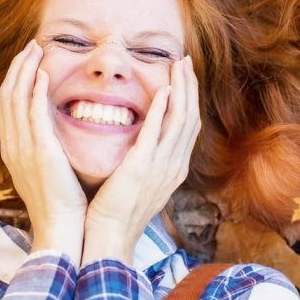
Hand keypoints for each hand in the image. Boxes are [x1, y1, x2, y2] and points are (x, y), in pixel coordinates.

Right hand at [0, 39, 87, 264]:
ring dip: (25, 71)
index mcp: (12, 150)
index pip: (4, 106)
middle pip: (5, 96)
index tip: (27, 62)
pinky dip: (35, 90)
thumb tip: (47, 136)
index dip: (13, 80)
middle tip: (31, 47)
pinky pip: (32, 113)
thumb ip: (41, 150)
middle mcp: (12, 146)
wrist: (59, 229)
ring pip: (15, 98)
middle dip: (17, 68)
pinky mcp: (40, 151)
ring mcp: (23, 148)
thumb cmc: (58, 204)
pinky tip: (43, 74)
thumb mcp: (42, 174)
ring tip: (36, 50)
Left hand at [82, 56, 200, 265]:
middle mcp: (174, 166)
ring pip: (181, 120)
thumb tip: (142, 143)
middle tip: (185, 61)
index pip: (188, 126)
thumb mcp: (138, 182)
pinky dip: (164, 109)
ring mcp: (162, 167)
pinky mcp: (142, 167)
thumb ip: (145, 160)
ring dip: (182, 90)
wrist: (109, 238)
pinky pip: (158, 133)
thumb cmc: (117, 212)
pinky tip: (164, 90)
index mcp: (172, 168)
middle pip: (190, 117)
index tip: (183, 76)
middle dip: (190, 87)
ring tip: (179, 66)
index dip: (188, 98)